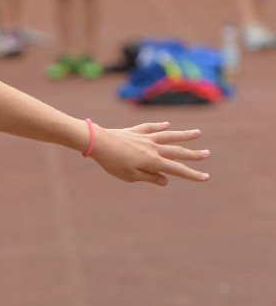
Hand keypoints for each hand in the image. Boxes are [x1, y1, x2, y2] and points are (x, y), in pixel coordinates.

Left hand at [89, 121, 209, 185]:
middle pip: (177, 151)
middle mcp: (153, 148)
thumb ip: (149, 178)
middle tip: (207, 154)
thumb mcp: (130, 176)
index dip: (192, 174)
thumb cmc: (112, 163)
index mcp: (153, 161)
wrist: (98, 142)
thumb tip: (165, 180)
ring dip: (183, 135)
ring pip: (168, 135)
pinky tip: (167, 124)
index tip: (206, 177)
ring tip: (197, 132)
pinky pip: (150, 128)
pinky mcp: (135, 131)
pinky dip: (160, 126)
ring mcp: (145, 138)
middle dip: (193, 154)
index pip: (177, 169)